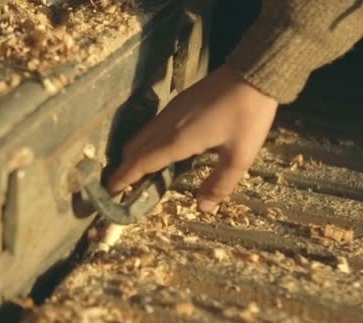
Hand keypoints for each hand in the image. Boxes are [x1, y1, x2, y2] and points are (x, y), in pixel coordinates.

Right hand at [108, 64, 277, 212]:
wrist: (253, 74)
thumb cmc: (248, 116)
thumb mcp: (239, 156)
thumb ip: (219, 185)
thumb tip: (203, 208)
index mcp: (177, 140)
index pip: (141, 163)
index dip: (124, 178)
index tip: (110, 192)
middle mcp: (166, 126)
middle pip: (134, 149)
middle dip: (125, 170)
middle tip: (125, 190)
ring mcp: (169, 112)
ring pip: (140, 137)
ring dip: (134, 157)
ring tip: (139, 176)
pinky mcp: (176, 105)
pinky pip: (150, 128)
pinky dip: (145, 145)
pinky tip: (158, 153)